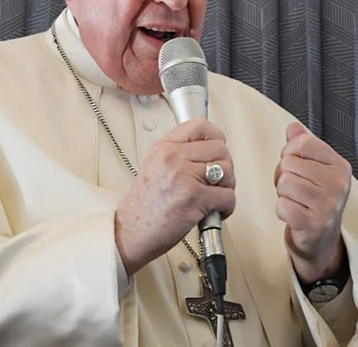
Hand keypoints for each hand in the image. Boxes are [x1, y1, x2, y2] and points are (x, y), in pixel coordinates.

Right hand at [115, 117, 235, 275]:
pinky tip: (215, 212)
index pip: (199, 125)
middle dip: (225, 166)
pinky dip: (227, 207)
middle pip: (220, 148)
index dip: (216, 136)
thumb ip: (178, 156)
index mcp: (163, 148)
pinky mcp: (194, 198)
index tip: (218, 149)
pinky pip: (227, 196)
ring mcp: (184, 177)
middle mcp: (173, 158)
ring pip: (227, 171)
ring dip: (227, 187)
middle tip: (218, 181)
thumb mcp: (154, 168)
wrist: (130, 233)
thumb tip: (209, 152)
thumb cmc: (143, 207)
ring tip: (216, 197)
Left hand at [274, 122, 351, 283]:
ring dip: (282, 193)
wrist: (321, 241)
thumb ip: (303, 146)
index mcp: (340, 166)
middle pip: (289, 163)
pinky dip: (281, 210)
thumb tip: (293, 127)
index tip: (295, 166)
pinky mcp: (314, 224)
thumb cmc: (314, 200)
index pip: (302, 143)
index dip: (289, 153)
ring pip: (284, 183)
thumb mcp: (314, 169)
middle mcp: (338, 184)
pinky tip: (293, 215)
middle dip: (283, 175)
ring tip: (295, 201)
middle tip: (295, 190)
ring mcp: (328, 204)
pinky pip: (282, 204)